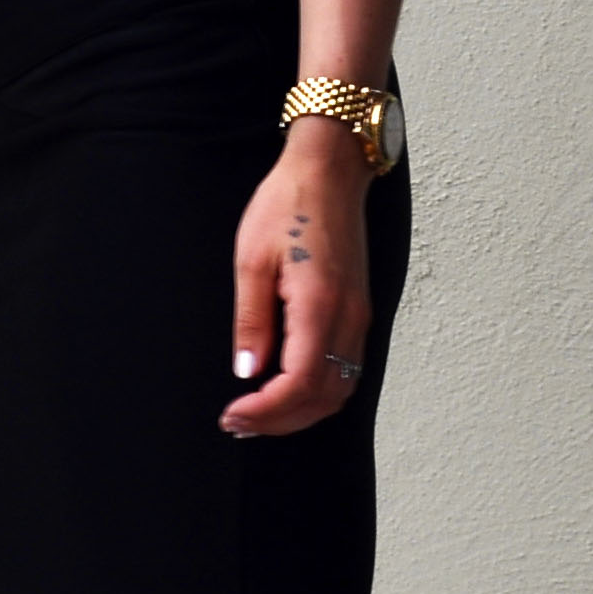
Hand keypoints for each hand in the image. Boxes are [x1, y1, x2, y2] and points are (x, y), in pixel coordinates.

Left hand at [221, 122, 372, 435]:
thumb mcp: (251, 260)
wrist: (329, 170)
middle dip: (280, 421)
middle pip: (323, 397)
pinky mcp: (359, 310)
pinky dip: (318, 392)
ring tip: (259, 414)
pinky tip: (287, 388)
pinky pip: (347, 369)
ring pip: (340, 389)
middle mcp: (348, 317)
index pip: (300, 384)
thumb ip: (251, 321)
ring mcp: (359, 316)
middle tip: (238, 423)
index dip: (266, 412)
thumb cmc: (288, 203)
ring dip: (301, 411)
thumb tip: (247, 371)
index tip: (233, 415)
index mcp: (320, 305)